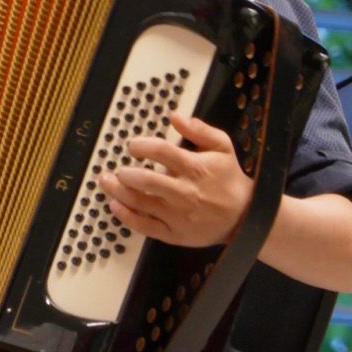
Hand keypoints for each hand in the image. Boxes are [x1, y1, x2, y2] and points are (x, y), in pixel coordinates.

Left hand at [97, 112, 252, 247]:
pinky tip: (115, 205)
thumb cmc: (229, 179)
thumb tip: (176, 116)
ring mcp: (178, 216)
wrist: (244, 217)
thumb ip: (199, 130)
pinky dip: (127, 217)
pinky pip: (146, 227)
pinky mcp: (175, 234)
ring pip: (141, 203)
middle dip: (125, 173)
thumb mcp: (222, 147)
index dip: (142, 146)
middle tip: (116, 169)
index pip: (161, 152)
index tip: (133, 145)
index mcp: (195, 168)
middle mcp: (185, 193)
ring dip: (118, 192)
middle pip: (146, 181)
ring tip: (106, 182)